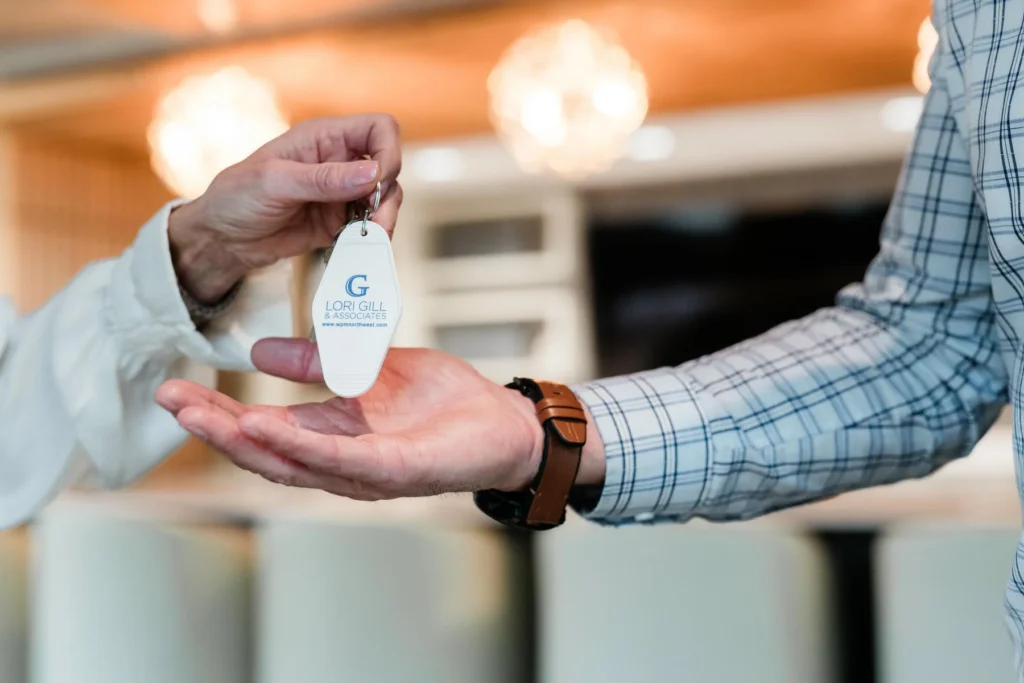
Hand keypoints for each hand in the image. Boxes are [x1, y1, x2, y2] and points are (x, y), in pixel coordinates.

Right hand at [155, 340, 605, 499]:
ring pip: (291, 463)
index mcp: (333, 435)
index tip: (175, 387)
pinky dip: (301, 446)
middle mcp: (340, 462)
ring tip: (200, 415)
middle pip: (264, 453)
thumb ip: (320, 363)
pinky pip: (341, 460)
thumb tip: (259, 353)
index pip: (263, 430)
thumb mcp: (371, 367)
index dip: (218, 412)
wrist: (504, 422)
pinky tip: (266, 427)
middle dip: (213, 428)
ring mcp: (365, 473)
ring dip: (243, 441)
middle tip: (168, 399)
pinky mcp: (396, 471)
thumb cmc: (445, 402)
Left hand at [168, 114, 401, 303]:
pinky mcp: (340, 222)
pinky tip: (359, 247)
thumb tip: (372, 173)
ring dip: (385, 218)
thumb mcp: (275, 182)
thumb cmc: (236, 197)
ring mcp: (341, 193)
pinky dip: (372, 237)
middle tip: (376, 222)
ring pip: (385, 199)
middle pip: (389, 167)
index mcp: (324, 138)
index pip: (378, 129)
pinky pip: (370, 226)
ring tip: (370, 239)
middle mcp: (339, 162)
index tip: (379, 180)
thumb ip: (324, 179)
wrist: (222, 239)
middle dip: (388, 194)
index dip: (388, 151)